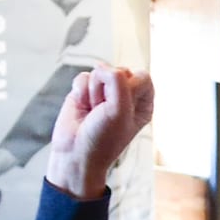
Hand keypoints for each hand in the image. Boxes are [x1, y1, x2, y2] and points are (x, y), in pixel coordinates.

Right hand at [46, 66, 154, 198]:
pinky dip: (80, 92)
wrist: (75, 153)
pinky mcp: (86, 91)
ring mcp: (105, 92)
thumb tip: (101, 67)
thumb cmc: (103, 138)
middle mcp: (126, 96)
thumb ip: (117, 82)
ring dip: (93, 93)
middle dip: (108, 90)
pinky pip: (83, 76)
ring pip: (99, 71)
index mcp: (143, 103)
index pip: (143, 76)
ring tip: (93, 112)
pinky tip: (82, 108)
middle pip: (120, 70)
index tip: (121, 106)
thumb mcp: (119, 110)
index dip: (129, 87)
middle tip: (103, 111)